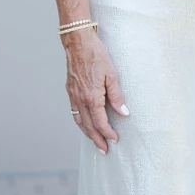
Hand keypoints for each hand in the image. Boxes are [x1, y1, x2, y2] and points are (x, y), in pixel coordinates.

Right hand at [63, 31, 128, 153]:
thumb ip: (117, 96)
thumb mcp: (112, 74)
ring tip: (95, 142)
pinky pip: (74, 112)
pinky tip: (84, 124)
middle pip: (88, 126)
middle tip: (104, 151)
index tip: (115, 139)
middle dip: (97, 140)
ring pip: (79, 121)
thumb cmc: (97, 55)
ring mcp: (73, 96)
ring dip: (87, 133)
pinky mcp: (70, 91)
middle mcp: (80, 100)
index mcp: (92, 97)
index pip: (100, 122)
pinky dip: (79, 122)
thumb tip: (124, 113)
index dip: (108, 133)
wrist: (78, 43)